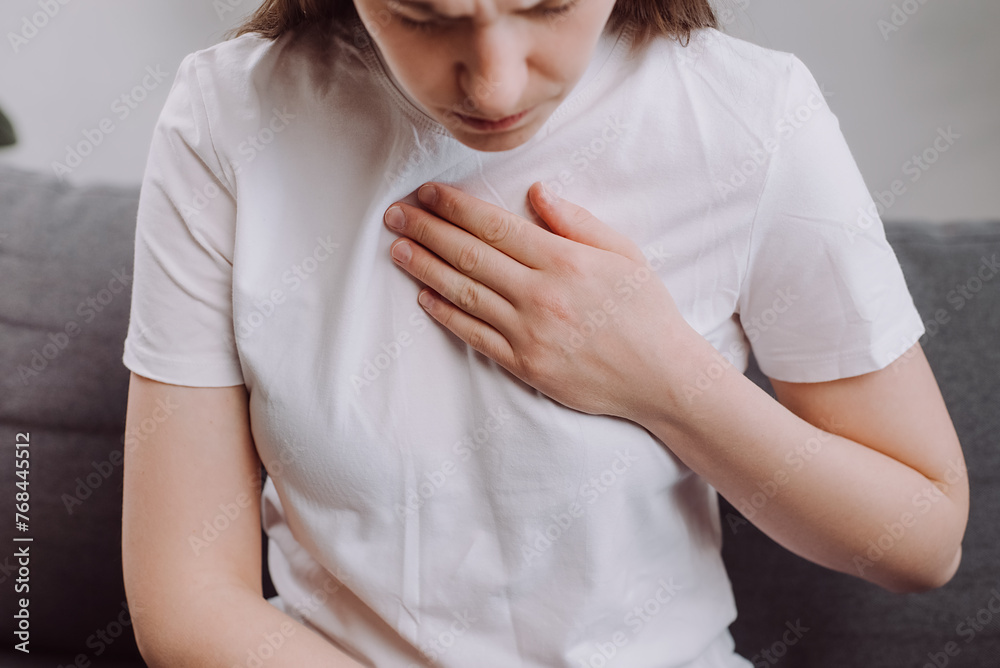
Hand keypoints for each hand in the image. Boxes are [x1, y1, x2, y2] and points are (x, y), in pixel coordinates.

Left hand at [383, 181, 693, 422]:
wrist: (660, 377)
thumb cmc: (645, 311)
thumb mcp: (623, 254)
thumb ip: (577, 222)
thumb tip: (536, 192)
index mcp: (564, 260)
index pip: (495, 226)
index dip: (456, 207)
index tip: (428, 192)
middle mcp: (540, 294)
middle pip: (470, 255)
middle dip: (427, 230)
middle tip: (394, 214)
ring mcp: (528, 332)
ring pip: (464, 293)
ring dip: (425, 268)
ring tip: (397, 248)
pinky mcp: (524, 364)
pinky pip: (474, 335)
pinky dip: (446, 314)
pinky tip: (425, 295)